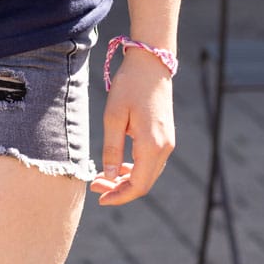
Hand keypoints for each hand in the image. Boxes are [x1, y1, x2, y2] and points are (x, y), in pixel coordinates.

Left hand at [88, 49, 175, 205]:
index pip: (138, 185)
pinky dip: (135, 169)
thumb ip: (111, 148)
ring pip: (148, 174)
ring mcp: (168, 143)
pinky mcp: (166, 137)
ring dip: (126, 180)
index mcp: (152, 145)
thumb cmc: (129, 86)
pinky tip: (118, 167)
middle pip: (144, 183)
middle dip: (120, 190)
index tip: (100, 199)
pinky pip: (151, 162)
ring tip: (102, 178)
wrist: (151, 64)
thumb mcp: (113, 117)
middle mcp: (165, 148)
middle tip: (95, 187)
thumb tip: (109, 177)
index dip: (119, 196)